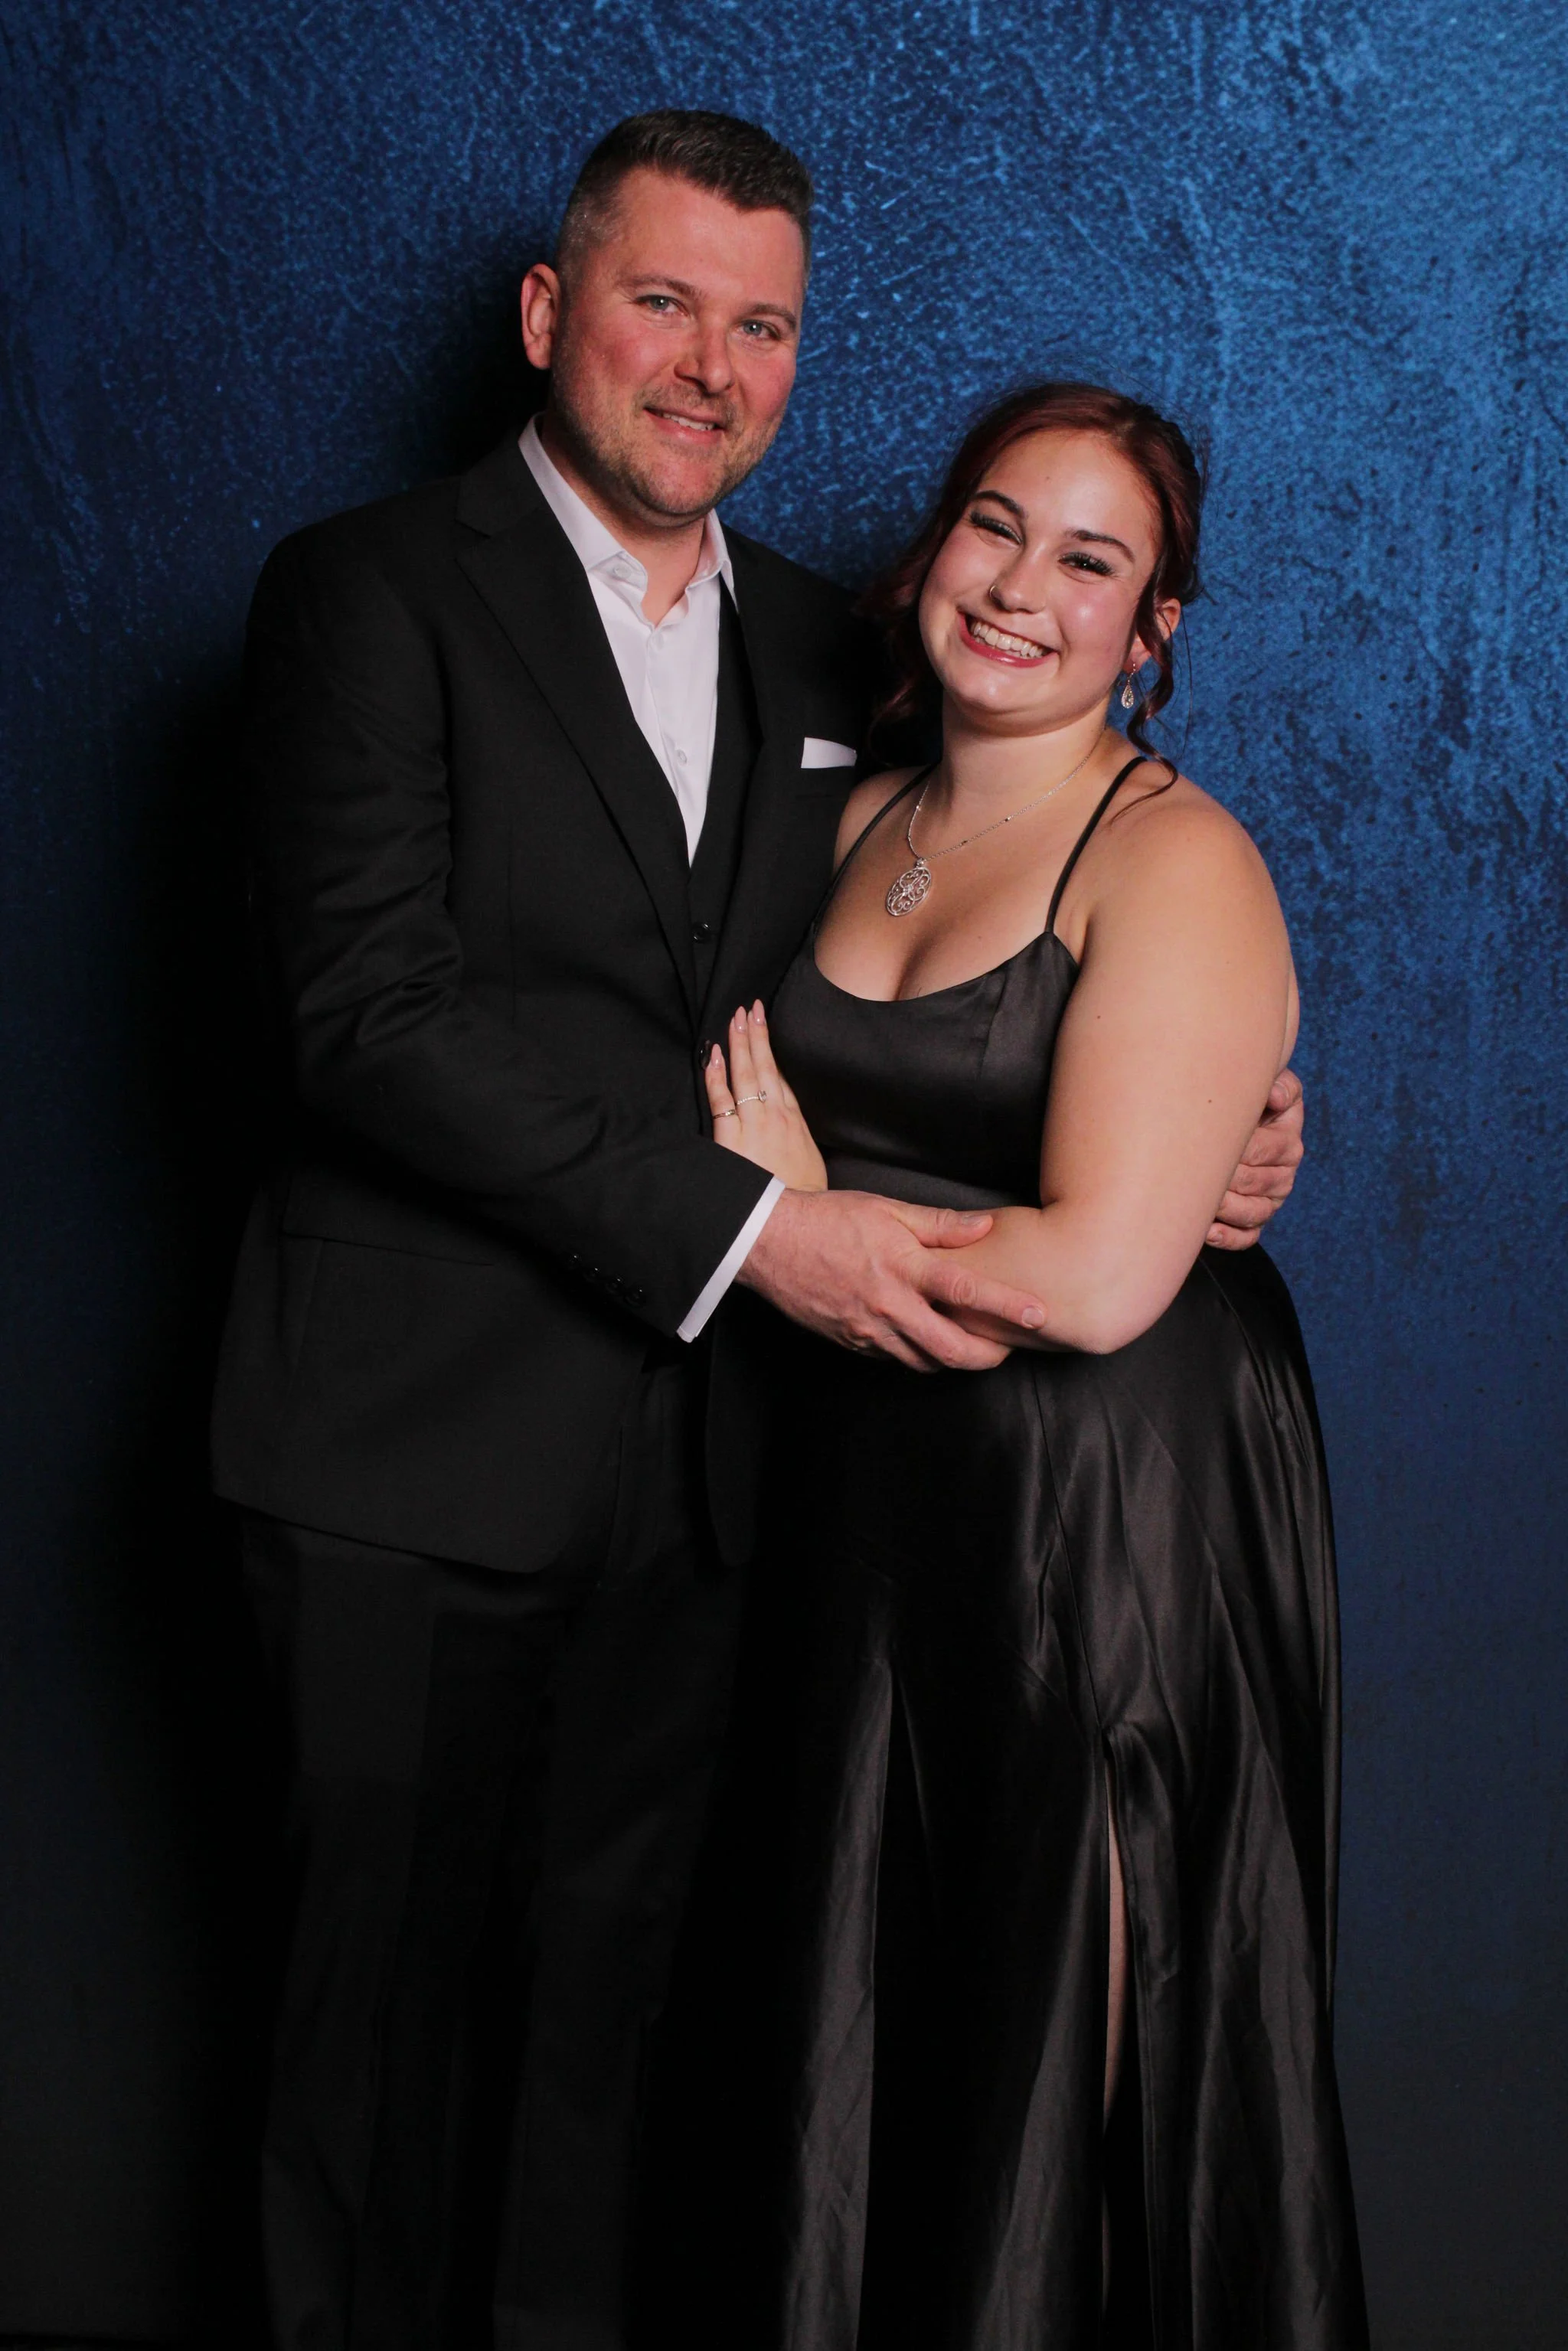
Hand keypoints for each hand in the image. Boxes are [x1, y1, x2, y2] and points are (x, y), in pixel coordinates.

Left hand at [705, 1002, 827, 1191]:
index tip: (764, 1026)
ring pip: (745, 1076)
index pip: (780, 1078)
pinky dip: (716, 1077)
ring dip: (739, 1045)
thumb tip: (792, 1131)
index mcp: (794, 1121)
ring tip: (735, 1019)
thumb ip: (798, 1140)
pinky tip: (712, 1056)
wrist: (794, 1218)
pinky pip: (721, 1101)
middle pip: (765, 1067)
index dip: (771, 1050)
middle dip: (756, 1035)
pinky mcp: (732, 1139)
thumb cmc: (804, 1196)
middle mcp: (776, 1116)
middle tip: (749, 1008)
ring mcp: (754, 1125)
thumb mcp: (809, 1162)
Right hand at [738, 1187, 1048, 1372]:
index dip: (1006, 1306)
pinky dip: (920, 1354)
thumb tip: (985, 1225)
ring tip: (975, 1345)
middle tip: (1010, 1348)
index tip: (1038, 1315)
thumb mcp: (887, 1210)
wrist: (768, 1244)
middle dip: (989, 1356)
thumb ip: (939, 1224)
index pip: (966, 1290)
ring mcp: (869, 1331)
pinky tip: (929, 1339)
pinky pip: (896, 1359)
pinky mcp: (853, 1344)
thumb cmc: (829, 1219)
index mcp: (902, 1266)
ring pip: (925, 1362)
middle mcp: (889, 1305)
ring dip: (955, 1358)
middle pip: (952, 1349)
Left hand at [1206, 1068, 1304, 1250]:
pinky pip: (1247, 1238)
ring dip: (1225, 1208)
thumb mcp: (1266, 1083)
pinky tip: (1208, 1231)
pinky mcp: (1254, 1222)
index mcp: (1288, 1140)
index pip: (1266, 1148)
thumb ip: (1278, 1085)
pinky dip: (1228, 1237)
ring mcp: (1269, 1200)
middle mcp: (1283, 1173)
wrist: (1228, 1121)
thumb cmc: (1242, 1102)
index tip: (1206, 1140)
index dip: (1237, 1147)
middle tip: (1190, 1170)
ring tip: (1200, 1199)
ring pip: (1254, 1213)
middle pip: (1255, 1182)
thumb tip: (1274, 1095)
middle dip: (1223, 1177)